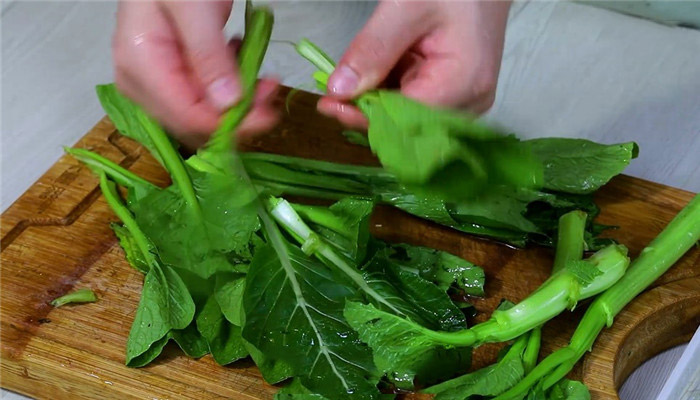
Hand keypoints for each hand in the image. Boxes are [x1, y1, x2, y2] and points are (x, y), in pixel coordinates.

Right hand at [112, 0, 278, 148]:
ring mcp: (155, 83)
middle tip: (269, 88)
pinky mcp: (171, 79)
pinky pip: (205, 100)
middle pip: (195, 124)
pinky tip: (241, 60)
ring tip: (262, 75)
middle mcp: (142, 84)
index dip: (231, 123)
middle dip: (238, 115)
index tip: (269, 113)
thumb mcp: (193, 8)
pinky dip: (230, 88)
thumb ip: (209, 55)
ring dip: (239, 102)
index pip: (188, 117)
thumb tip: (228, 103)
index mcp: (140, 67)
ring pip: (204, 117)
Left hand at [318, 1, 510, 127]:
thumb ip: (373, 49)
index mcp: (464, 84)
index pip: (405, 118)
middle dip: (367, 109)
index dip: (364, 115)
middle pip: (406, 123)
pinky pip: (414, 102)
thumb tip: (338, 91)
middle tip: (332, 93)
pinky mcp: (455, 95)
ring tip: (352, 77)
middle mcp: (468, 103)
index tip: (328, 104)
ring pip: (406, 116)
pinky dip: (389, 90)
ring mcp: (463, 101)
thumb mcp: (407, 7)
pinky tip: (374, 73)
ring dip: (376, 99)